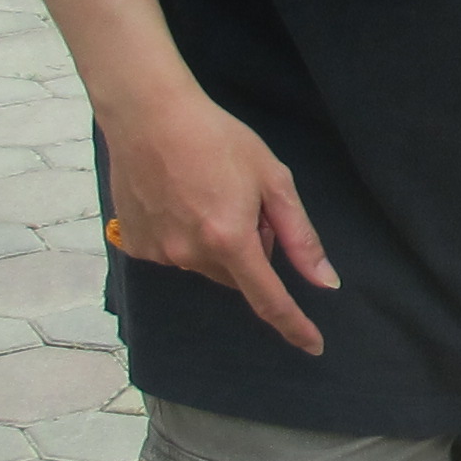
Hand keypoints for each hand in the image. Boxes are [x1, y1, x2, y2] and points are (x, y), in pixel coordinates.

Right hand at [100, 84, 338, 355]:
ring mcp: (159, 252)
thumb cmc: (217, 138)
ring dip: (217, 244)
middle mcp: (191, 254)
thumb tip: (324, 281)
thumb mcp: (272, 178)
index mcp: (229, 239)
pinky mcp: (136, 245)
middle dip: (250, 250)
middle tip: (245, 203)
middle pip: (237, 275)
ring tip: (207, 192)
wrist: (148, 114)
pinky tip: (179, 198)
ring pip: (205, 265)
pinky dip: (186, 236)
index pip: (269, 299)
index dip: (294, 325)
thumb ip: (300, 236)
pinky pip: (175, 254)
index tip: (313, 345)